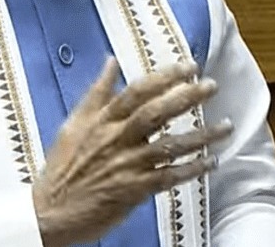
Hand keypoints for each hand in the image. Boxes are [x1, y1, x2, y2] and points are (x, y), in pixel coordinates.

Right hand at [32, 57, 232, 246]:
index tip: (188, 66)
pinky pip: (168, 177)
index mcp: (102, 121)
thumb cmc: (62, 169)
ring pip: (169, 145)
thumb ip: (96, 93)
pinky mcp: (133, 190)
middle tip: (211, 85)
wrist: (49, 212)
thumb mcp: (73, 124)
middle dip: (186, 97)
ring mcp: (126, 165)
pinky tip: (211, 162)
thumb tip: (110, 61)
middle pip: (156, 112)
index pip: (138, 91)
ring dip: (200, 135)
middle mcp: (116, 139)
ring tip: (225, 126)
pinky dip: (191, 169)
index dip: (165, 76)